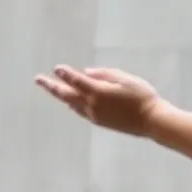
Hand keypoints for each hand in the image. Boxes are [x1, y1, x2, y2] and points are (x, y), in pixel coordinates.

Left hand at [34, 65, 165, 136]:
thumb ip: (106, 74)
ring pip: (72, 105)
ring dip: (62, 97)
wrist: (153, 121)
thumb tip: (88, 73)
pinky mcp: (101, 123)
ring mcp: (95, 115)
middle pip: (66, 94)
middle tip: (38, 80)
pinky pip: (81, 112)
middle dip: (51, 86)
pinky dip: (73, 106)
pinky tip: (72, 104)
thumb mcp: (126, 79)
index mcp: (97, 91)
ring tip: (54, 90)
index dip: (65, 73)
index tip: (57, 68)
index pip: (75, 79)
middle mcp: (92, 104)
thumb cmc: (143, 97)